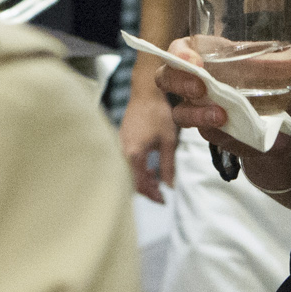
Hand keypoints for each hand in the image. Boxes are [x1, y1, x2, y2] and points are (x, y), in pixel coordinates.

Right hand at [119, 66, 177, 201]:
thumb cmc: (158, 113)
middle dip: (145, 189)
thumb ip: (168, 166)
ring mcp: (120, 144)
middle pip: (130, 180)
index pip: (139, 183)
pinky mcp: (121, 139)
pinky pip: (126, 161)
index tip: (163, 200)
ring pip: (128, 171)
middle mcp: (122, 151)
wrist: (146, 91)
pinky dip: (137, 169)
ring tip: (157, 181)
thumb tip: (170, 186)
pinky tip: (149, 168)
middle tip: (160, 194)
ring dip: (141, 179)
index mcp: (133, 153)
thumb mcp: (168, 141)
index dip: (151, 194)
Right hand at [163, 37, 290, 158]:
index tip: (193, 59)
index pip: (179, 49)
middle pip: (166, 77)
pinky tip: (229, 130)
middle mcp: (199, 82)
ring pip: (179, 111)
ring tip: (221, 115)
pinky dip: (215, 132)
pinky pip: (202, 134)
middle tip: (200, 86)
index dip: (178, 52)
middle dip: (178, 80)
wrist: (285, 133)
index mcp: (211, 57)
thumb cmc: (278, 90)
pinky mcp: (210, 134)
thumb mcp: (287, 74)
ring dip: (196, 112)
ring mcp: (201, 110)